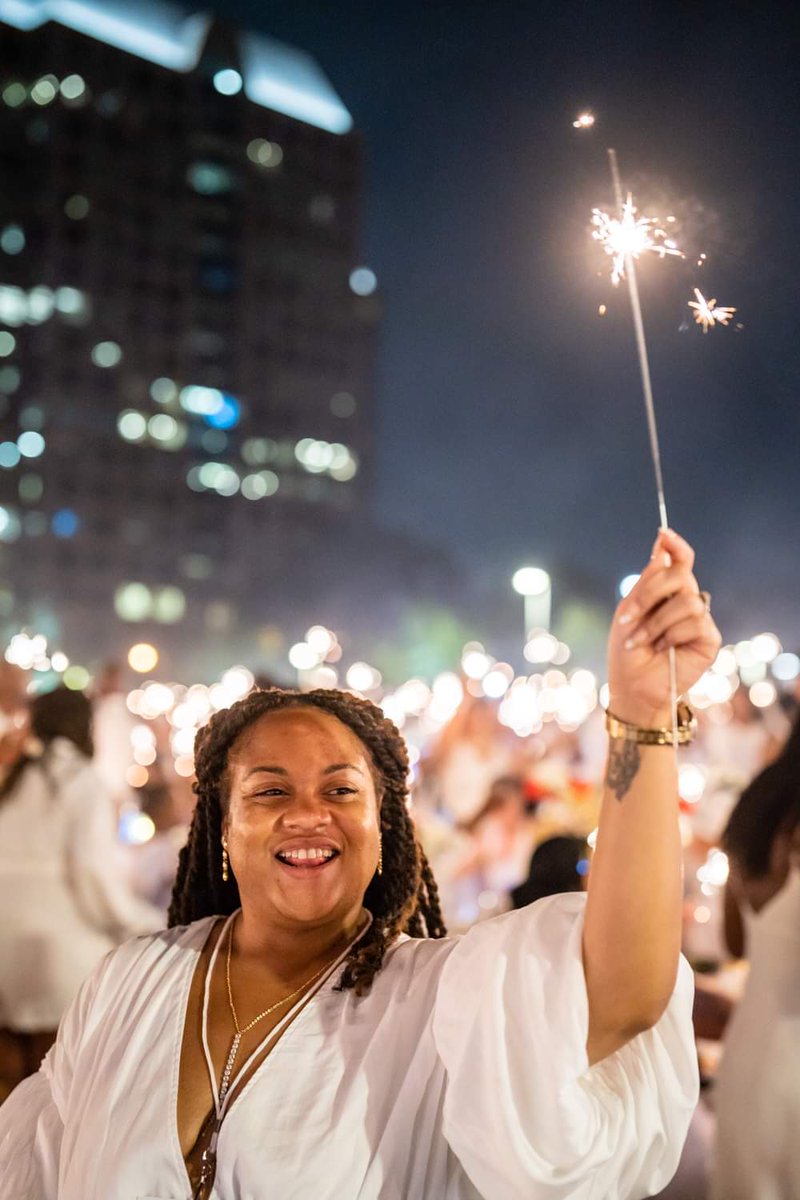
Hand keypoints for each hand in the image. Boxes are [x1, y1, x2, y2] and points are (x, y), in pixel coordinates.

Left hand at [607, 529, 720, 726]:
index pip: (679, 560)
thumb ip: (648, 580)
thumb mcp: (630, 610)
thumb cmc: (627, 649)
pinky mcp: (709, 638)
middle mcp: (686, 600)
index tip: (663, 533)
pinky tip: (663, 649)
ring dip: (656, 622)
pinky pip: (695, 622)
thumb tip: (662, 545)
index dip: (676, 545)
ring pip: (687, 600)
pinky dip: (671, 636)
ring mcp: (699, 619)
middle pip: (680, 574)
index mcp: (666, 591)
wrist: (633, 686)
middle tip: (628, 617)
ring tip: (641, 641)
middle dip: (650, 593)